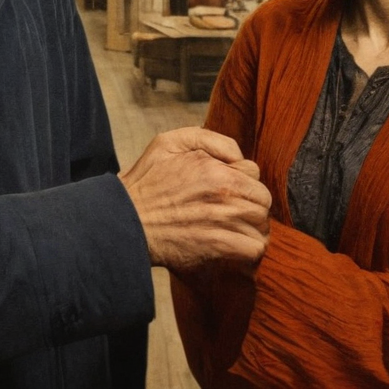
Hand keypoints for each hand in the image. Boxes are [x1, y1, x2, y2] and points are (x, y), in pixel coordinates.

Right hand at [119, 127, 270, 272]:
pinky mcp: (219, 247)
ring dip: (252, 228)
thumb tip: (237, 156)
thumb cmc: (146, 181)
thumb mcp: (169, 142)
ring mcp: (224, 222)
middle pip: (263, 200)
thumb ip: (209, 139)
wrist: (125, 221)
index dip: (241, 180)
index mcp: (217, 169)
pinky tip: (237, 248)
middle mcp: (225, 194)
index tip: (227, 189)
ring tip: (236, 230)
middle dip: (252, 204)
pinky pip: (254, 249)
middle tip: (234, 211)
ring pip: (262, 225)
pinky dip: (250, 250)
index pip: (253, 173)